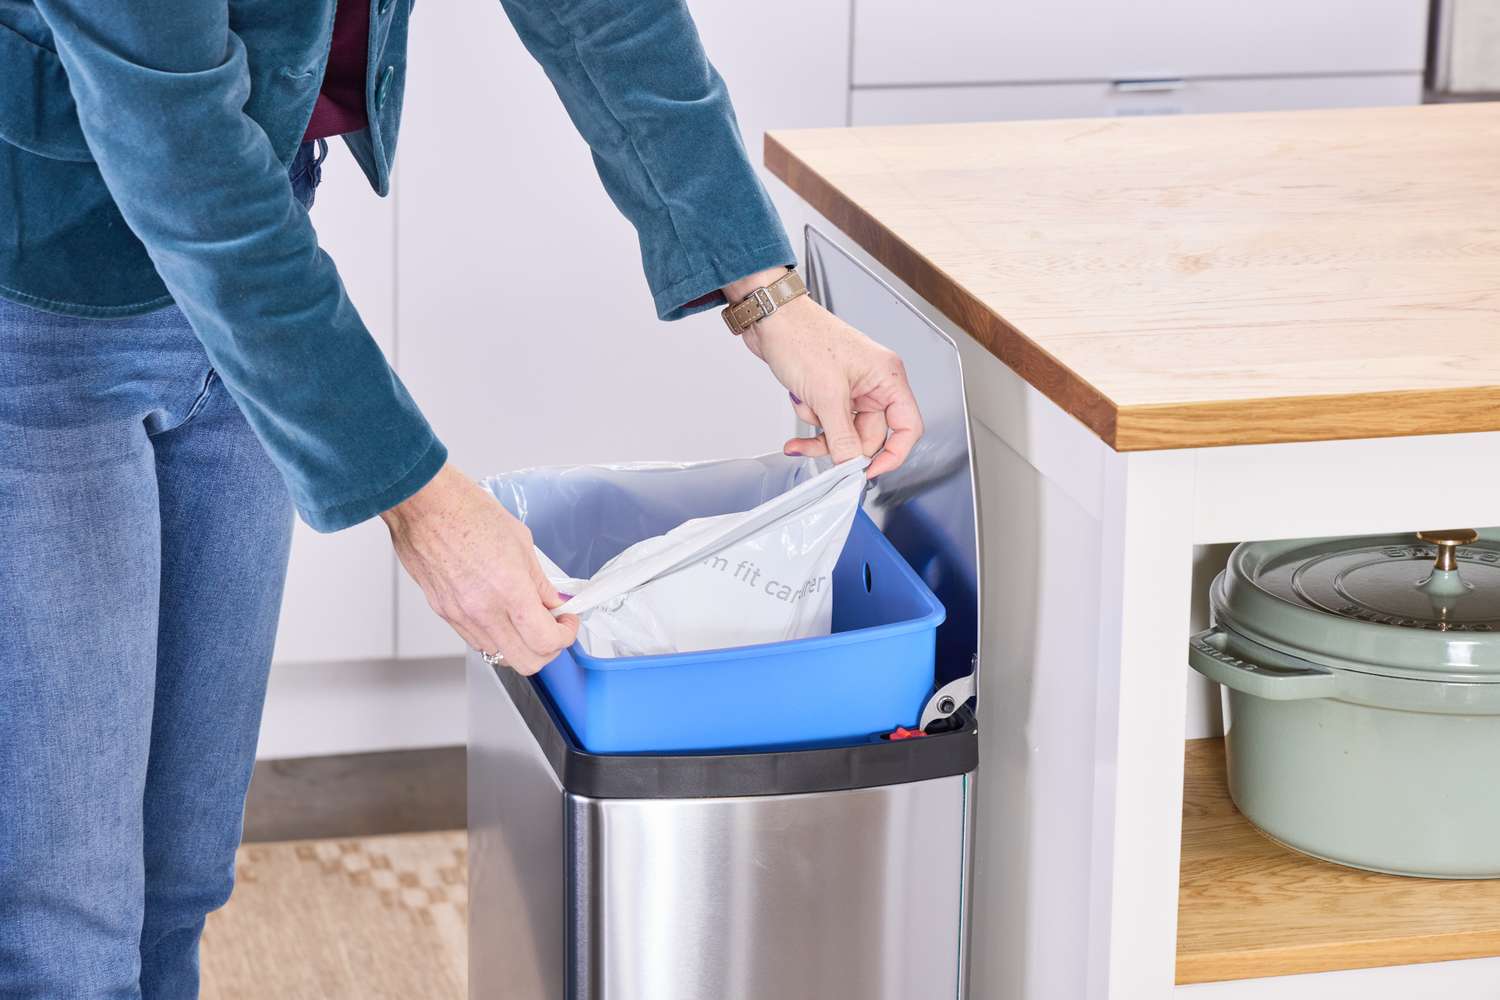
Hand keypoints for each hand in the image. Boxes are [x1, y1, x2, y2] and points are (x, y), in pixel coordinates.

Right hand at [380, 463, 578, 673]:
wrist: (424, 505)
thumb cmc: (468, 512)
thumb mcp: (521, 542)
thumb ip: (540, 581)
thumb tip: (553, 602)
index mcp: (509, 590)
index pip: (546, 640)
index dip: (565, 636)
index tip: (567, 622)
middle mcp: (484, 611)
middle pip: (526, 662)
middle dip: (547, 650)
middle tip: (552, 628)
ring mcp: (461, 616)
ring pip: (500, 656)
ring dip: (520, 645)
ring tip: (525, 619)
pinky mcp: (444, 613)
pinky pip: (476, 640)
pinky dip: (496, 636)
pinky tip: (501, 614)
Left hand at [726, 268, 922, 476]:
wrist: (770, 319)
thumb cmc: (802, 336)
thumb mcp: (826, 395)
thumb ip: (843, 437)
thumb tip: (852, 466)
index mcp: (887, 377)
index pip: (908, 427)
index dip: (892, 454)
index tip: (868, 471)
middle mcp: (874, 383)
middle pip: (871, 435)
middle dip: (842, 443)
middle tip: (821, 445)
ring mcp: (851, 387)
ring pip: (845, 432)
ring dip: (821, 432)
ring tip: (804, 417)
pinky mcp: (830, 390)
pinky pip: (827, 421)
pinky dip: (811, 420)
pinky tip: (798, 404)